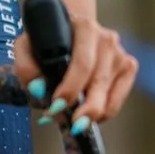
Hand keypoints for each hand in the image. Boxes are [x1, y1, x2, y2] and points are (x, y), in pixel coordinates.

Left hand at [13, 17, 137, 126]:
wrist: (72, 30)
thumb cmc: (49, 41)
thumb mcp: (27, 45)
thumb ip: (25, 66)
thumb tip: (38, 89)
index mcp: (85, 28)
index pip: (82, 63)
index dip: (70, 88)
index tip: (57, 106)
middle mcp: (107, 39)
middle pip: (99, 81)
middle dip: (85, 108)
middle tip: (72, 125)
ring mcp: (120, 54)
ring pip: (110, 94)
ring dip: (93, 114)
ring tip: (76, 123)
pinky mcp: (128, 67)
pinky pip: (118, 99)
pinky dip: (105, 112)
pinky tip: (90, 115)